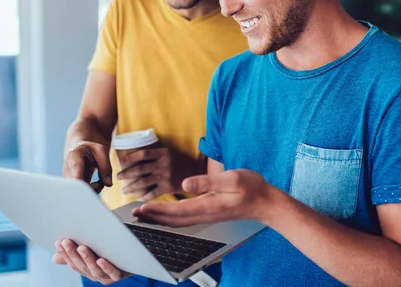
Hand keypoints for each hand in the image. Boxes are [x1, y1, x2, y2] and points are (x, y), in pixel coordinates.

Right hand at [52, 239, 130, 284]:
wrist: (135, 256)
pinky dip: (106, 267)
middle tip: (67, 241)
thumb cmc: (110, 252)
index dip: (65, 253)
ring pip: (95, 269)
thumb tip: (54, 258)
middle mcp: (96, 275)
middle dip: (73, 253)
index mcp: (88, 270)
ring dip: (87, 258)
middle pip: (82, 265)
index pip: (73, 262)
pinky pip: (113, 273)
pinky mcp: (120, 275)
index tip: (59, 241)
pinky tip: (101, 260)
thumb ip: (75, 253)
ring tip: (82, 247)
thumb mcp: (92, 250)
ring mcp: (107, 276)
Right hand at [63, 142, 112, 192]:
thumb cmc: (90, 150)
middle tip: (101, 183)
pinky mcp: (71, 186)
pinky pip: (80, 194)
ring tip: (100, 182)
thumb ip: (106, 166)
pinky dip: (91, 192)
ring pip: (78, 192)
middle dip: (91, 188)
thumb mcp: (101, 151)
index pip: (75, 168)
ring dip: (93, 190)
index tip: (83, 185)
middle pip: (76, 184)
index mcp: (74, 156)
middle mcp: (68, 169)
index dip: (78, 177)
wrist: (78, 151)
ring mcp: (68, 179)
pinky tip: (96, 185)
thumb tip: (108, 184)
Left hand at [117, 147, 204, 200]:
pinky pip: (152, 193)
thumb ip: (157, 154)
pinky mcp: (168, 187)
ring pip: (143, 182)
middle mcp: (163, 164)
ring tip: (125, 189)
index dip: (130, 158)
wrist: (198, 173)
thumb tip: (138, 155)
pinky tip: (139, 199)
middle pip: (140, 168)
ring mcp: (165, 176)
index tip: (122, 162)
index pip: (142, 154)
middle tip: (119, 177)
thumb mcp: (171, 152)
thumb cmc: (182, 162)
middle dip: (126, 174)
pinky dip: (145, 196)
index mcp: (163, 152)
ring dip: (132, 186)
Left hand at [131, 169, 274, 226]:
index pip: (177, 210)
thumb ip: (207, 181)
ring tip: (145, 215)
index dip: (158, 209)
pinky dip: (171, 217)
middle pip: (173, 220)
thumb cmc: (251, 187)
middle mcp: (205, 214)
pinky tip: (166, 214)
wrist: (265, 202)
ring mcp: (207, 215)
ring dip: (160, 219)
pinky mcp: (210, 213)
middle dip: (153, 217)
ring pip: (178, 221)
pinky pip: (185, 218)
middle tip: (134, 214)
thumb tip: (185, 183)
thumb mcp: (231, 178)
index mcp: (208, 205)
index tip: (142, 208)